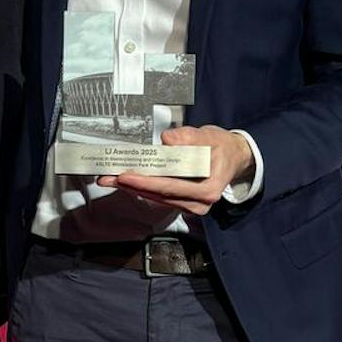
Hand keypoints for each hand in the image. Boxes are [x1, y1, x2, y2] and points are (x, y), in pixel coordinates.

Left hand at [97, 124, 253, 215]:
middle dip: (132, 186)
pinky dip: (143, 188)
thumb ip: (189, 137)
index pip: (171, 187)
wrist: (233, 158)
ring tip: (111, 178)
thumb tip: (168, 140)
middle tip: (108, 178)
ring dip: (133, 188)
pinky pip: (160, 196)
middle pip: (159, 195)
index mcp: (208, 188)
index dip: (146, 182)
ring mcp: (191, 205)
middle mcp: (199, 203)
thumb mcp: (210, 136)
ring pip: (157, 198)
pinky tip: (128, 181)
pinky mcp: (183, 202)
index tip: (126, 175)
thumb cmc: (223, 148)